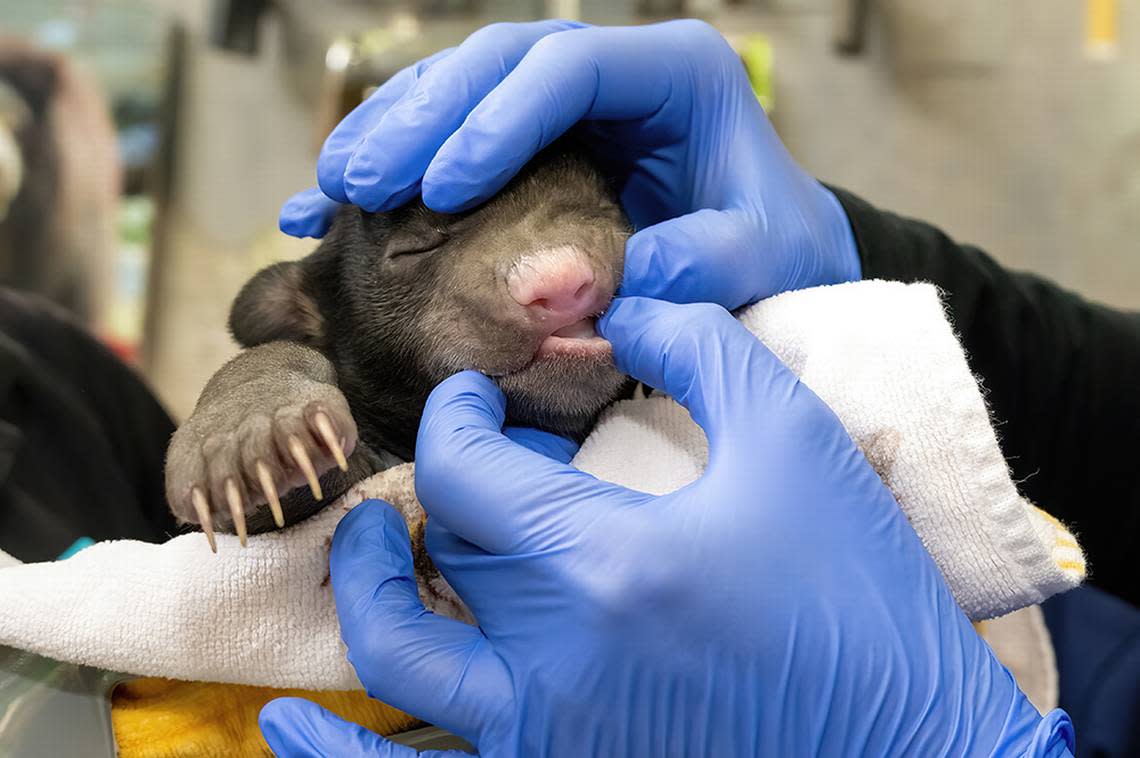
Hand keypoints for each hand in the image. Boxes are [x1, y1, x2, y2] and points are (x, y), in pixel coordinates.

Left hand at [260, 298, 1072, 755]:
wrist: (918, 752)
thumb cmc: (862, 599)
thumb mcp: (797, 443)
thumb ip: (701, 350)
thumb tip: (626, 308)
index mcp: (601, 564)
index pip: (465, 467)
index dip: (456, 411)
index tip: (474, 391)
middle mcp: (549, 660)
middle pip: (442, 545)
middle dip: (447, 484)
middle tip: (475, 453)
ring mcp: (543, 735)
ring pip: (399, 655)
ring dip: (366, 587)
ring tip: (365, 542)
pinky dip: (341, 757)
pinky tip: (288, 730)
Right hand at [280, 20, 859, 308]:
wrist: (773, 251)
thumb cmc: (774, 248)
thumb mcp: (764, 257)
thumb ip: (712, 263)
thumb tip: (630, 282)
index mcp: (675, 73)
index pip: (570, 68)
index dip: (499, 120)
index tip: (445, 187)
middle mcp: (613, 71)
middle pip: (496, 63)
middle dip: (418, 119)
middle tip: (354, 180)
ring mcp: (569, 98)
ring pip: (460, 88)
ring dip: (388, 134)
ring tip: (327, 190)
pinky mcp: (535, 137)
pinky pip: (454, 134)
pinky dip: (397, 167)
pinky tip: (332, 204)